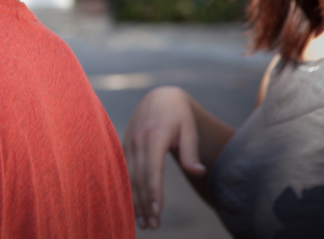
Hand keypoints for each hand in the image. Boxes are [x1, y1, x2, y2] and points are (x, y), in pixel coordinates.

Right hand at [123, 86, 206, 229]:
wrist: (158, 97)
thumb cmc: (178, 115)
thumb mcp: (189, 129)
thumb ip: (191, 151)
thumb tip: (198, 172)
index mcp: (154, 136)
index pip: (152, 169)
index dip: (154, 191)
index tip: (157, 211)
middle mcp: (138, 141)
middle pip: (139, 178)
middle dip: (144, 204)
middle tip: (153, 226)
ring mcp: (128, 143)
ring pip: (129, 177)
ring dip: (135, 201)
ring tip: (144, 223)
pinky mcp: (125, 146)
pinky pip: (125, 172)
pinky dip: (129, 190)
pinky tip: (134, 206)